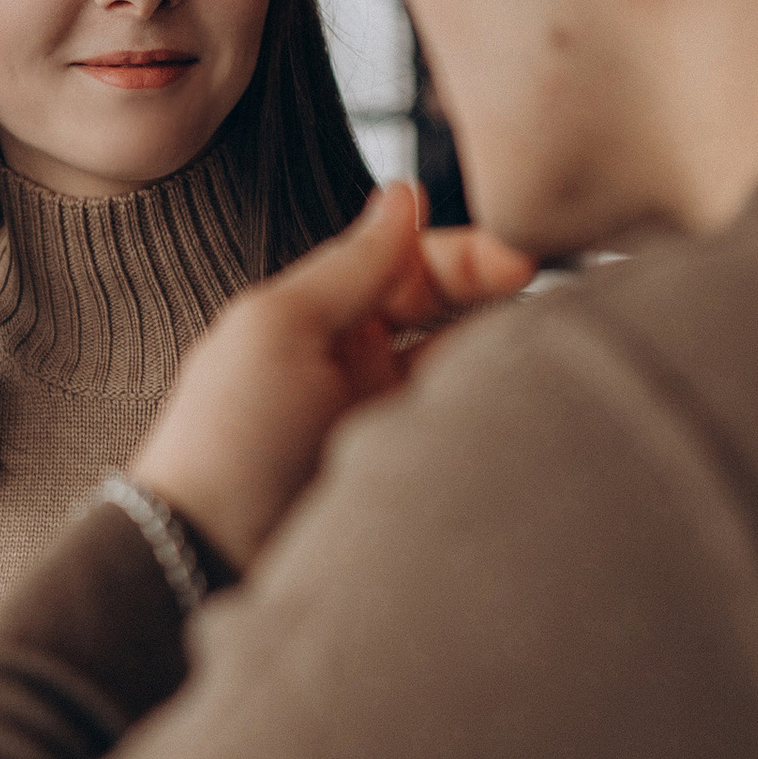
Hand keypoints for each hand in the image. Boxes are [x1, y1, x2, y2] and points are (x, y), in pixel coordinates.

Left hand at [129, 184, 533, 575]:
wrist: (204, 563)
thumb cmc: (226, 441)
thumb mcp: (276, 328)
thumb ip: (348, 265)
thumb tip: (404, 196)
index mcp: (327, 321)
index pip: (416, 267)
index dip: (468, 257)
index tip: (519, 264)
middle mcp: (365, 371)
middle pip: (457, 317)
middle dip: (504, 304)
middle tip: (552, 308)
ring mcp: (392, 430)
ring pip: (472, 378)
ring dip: (509, 363)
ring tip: (552, 358)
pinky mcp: (412, 485)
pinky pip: (470, 440)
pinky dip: (501, 422)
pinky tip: (533, 415)